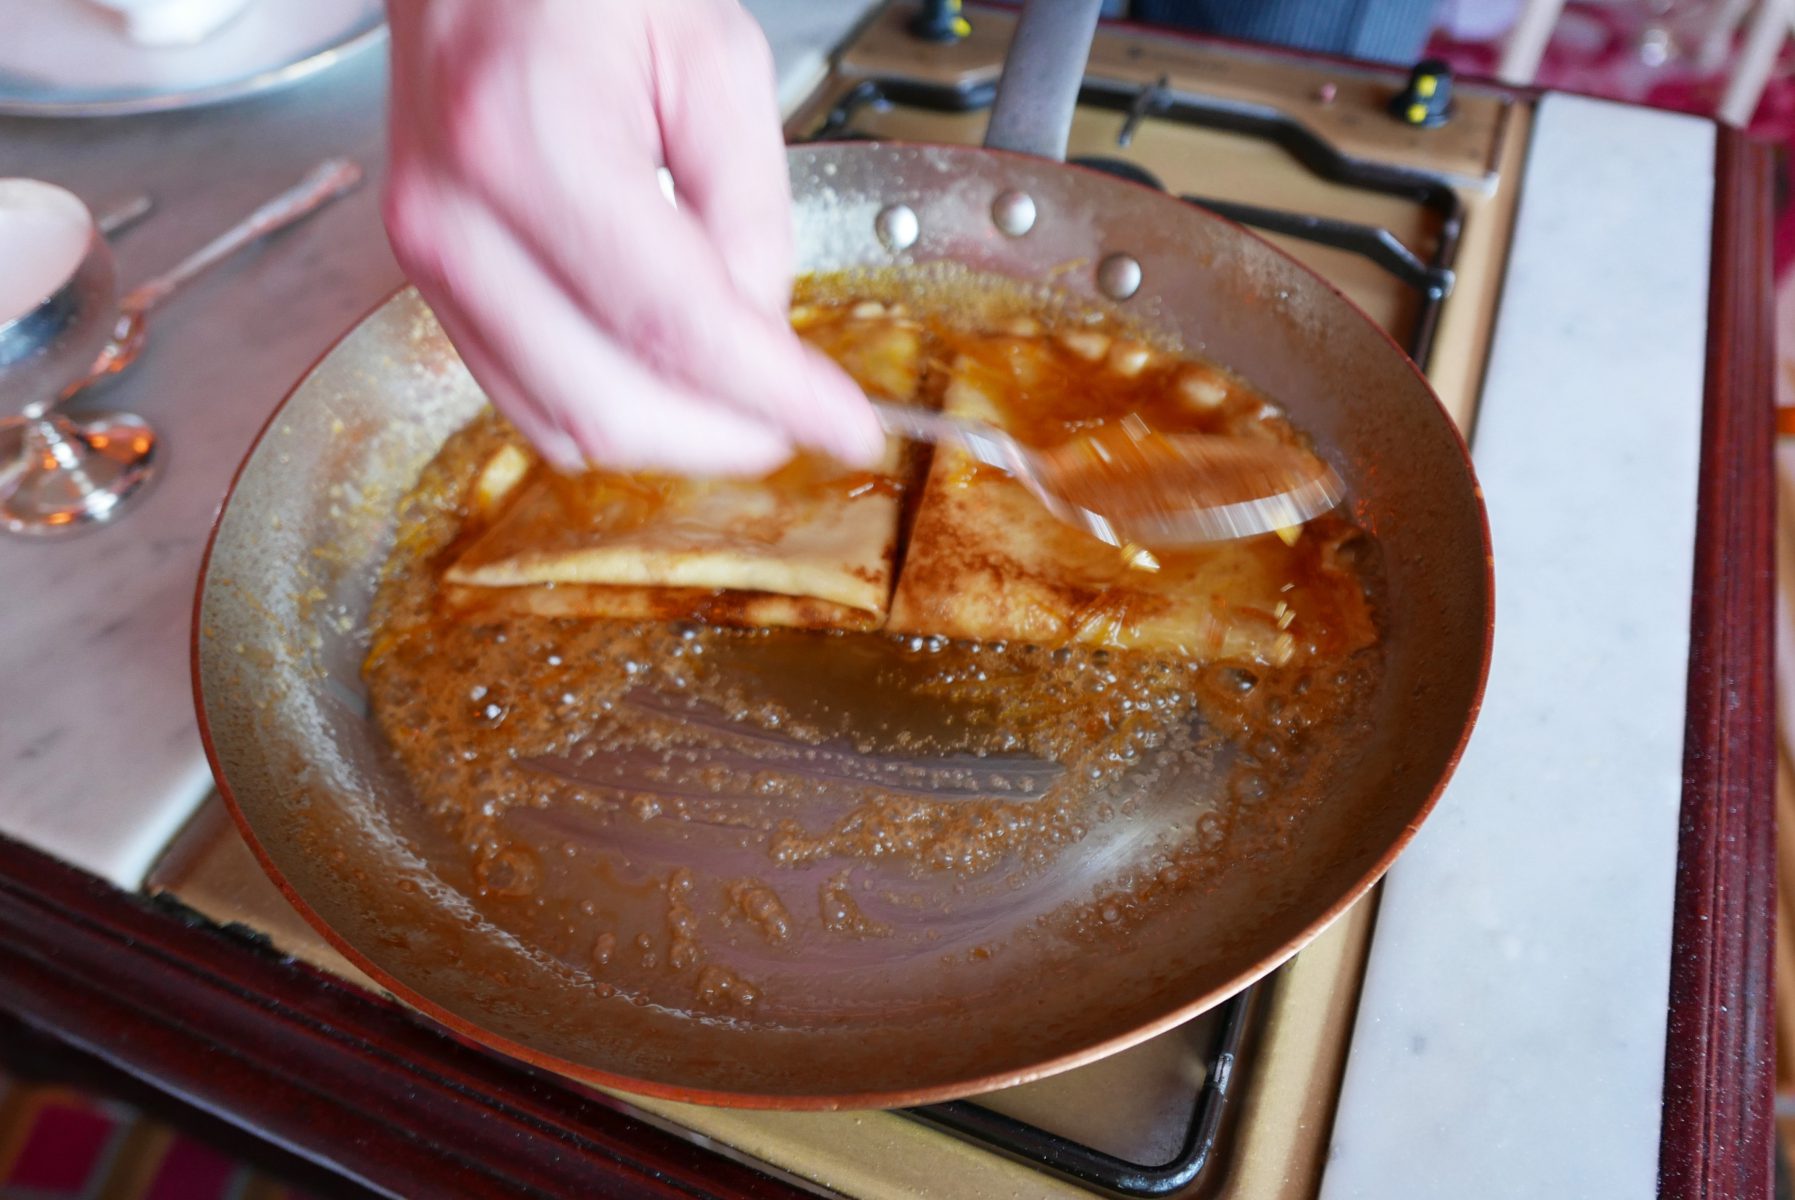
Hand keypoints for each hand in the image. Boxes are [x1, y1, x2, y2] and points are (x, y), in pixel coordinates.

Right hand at [382, 0, 883, 474]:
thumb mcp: (716, 58)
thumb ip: (751, 211)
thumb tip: (763, 335)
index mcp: (530, 140)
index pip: (674, 325)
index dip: (774, 396)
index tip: (846, 428)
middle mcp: (458, 214)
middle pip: (610, 404)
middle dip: (725, 435)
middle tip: (800, 420)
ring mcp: (429, 253)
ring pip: (562, 423)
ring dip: (670, 436)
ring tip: (744, 402)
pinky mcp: (428, 275)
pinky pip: (522, 394)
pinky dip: (609, 410)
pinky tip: (670, 380)